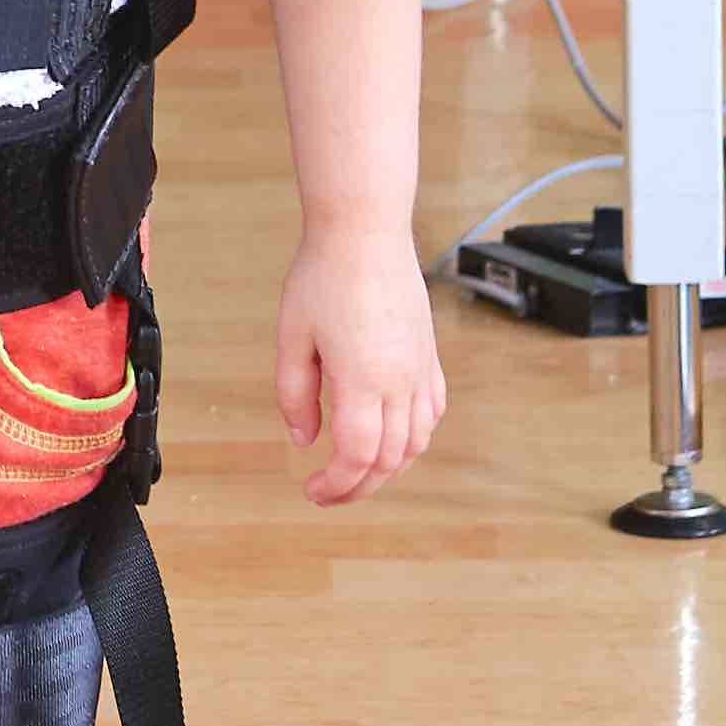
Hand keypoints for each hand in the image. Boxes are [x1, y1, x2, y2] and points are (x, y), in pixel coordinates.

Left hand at [275, 228, 447, 504]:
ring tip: (356, 471)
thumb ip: (295, 395)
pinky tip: (391, 437)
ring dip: (388, 467)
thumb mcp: (292, 338)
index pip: (357, 457)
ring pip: (417, 442)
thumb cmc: (323, 277)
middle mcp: (401, 381)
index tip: (312, 491)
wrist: (366, 232)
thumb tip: (303, 440)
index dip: (336, 486)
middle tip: (327, 493)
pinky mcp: (429, 356)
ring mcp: (421, 369)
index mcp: (363, 380)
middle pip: (389, 459)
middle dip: (358, 487)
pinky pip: (432, 412)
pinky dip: (414, 438)